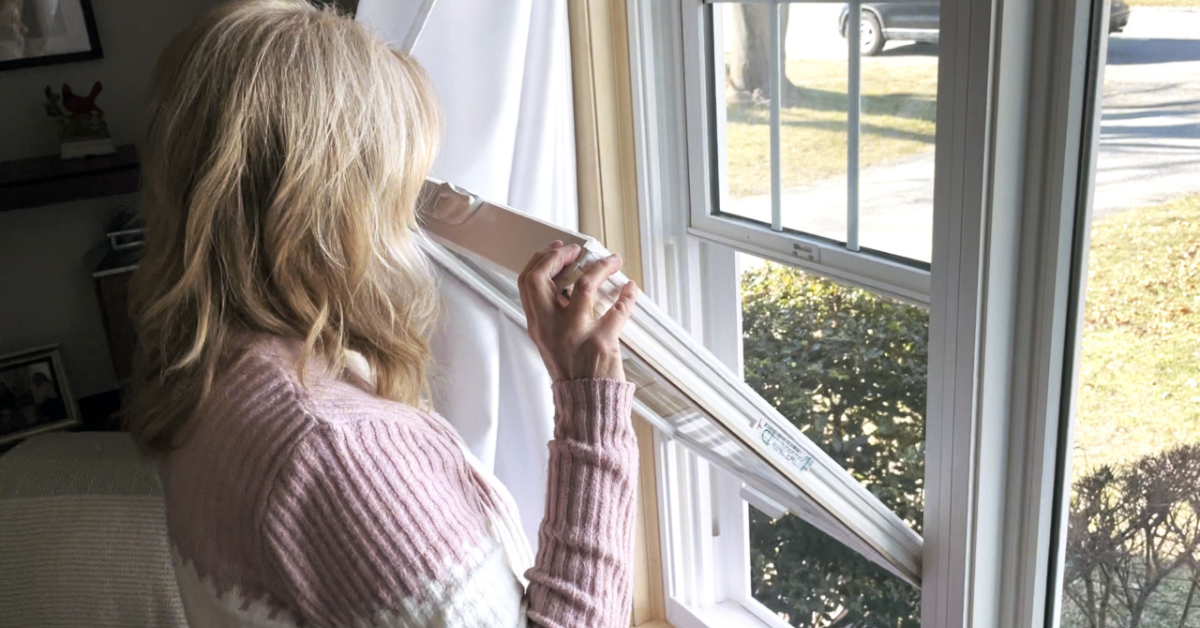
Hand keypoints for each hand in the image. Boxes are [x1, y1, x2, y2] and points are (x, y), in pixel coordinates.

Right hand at [518, 241, 638, 381]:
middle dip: (559, 257)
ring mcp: (575, 334)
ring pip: (585, 285)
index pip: (527, 282)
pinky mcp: (601, 342)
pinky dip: (627, 295)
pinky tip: (630, 288)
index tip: (557, 251)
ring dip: (601, 267)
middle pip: (542, 278)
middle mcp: (551, 327)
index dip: (542, 260)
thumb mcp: (551, 342)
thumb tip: (568, 285)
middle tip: (577, 251)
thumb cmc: (573, 373)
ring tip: (612, 260)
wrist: (586, 403)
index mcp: (538, 326)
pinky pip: (617, 310)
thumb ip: (553, 315)